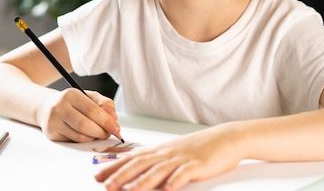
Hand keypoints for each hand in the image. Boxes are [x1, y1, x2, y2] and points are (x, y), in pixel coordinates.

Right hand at [37, 88, 120, 141]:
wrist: (47, 107)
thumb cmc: (72, 102)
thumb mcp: (89, 97)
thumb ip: (105, 104)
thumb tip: (114, 118)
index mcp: (71, 95)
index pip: (93, 111)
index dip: (107, 122)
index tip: (117, 129)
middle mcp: (59, 107)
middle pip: (86, 126)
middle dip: (101, 132)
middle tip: (109, 133)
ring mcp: (53, 122)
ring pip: (80, 137)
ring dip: (94, 138)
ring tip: (98, 133)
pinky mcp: (52, 134)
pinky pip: (74, 142)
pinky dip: (84, 141)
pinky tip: (87, 135)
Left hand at [95, 124, 241, 190]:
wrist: (225, 138)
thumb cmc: (199, 147)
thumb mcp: (173, 150)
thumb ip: (155, 159)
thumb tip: (135, 165)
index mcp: (160, 150)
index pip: (132, 158)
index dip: (114, 167)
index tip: (97, 176)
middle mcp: (167, 153)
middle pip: (141, 164)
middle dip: (122, 175)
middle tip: (106, 186)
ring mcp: (182, 158)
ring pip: (159, 170)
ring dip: (143, 181)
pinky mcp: (197, 165)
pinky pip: (184, 173)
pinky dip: (175, 181)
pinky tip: (168, 189)